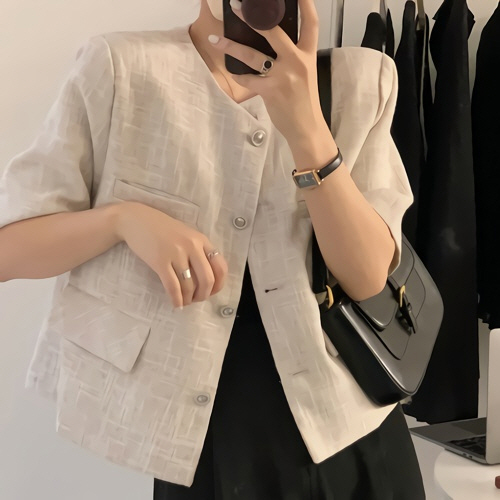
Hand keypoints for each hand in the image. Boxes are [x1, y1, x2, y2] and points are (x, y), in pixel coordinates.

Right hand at [115, 201, 227, 308]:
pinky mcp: (160, 262)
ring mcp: (176, 254)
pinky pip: (172, 287)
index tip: (212, 292)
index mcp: (201, 240)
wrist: (136, 220)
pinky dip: (176, 299)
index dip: (219, 284)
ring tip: (185, 302)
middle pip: (207, 279)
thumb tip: (208, 279)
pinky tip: (176, 304)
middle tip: (197, 299)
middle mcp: (192, 246)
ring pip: (189, 285)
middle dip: (204, 295)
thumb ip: (199, 251)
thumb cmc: (162, 229)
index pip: (220, 266)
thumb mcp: (186, 235)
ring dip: (189, 299)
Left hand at [209, 0, 327, 144]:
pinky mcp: (270, 90)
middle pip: (273, 31)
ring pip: (252, 55)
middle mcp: (297, 61)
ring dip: (232, 46)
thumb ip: (293, 58)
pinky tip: (233, 73)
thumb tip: (273, 45)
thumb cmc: (304, 102)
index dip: (306, 4)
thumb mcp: (305, 74)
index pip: (311, 23)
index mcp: (308, 55)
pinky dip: (239, 76)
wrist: (306, 127)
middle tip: (237, 6)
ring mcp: (283, 75)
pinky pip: (248, 79)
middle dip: (252, 17)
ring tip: (216, 39)